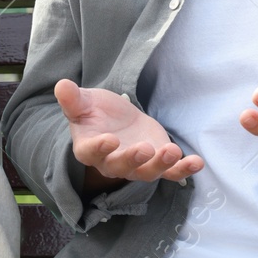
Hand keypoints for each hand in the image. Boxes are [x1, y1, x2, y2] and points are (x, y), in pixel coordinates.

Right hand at [56, 79, 203, 185]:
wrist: (117, 120)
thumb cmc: (97, 112)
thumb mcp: (85, 101)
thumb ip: (73, 99)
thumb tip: (61, 85)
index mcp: (89, 148)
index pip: (91, 153)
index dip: (99, 149)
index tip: (110, 140)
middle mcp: (112, 163)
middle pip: (121, 167)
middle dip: (133, 159)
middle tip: (145, 149)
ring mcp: (136, 166)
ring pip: (147, 172)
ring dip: (161, 164)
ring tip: (173, 151)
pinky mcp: (156, 163)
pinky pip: (170, 172)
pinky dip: (183, 169)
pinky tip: (196, 162)